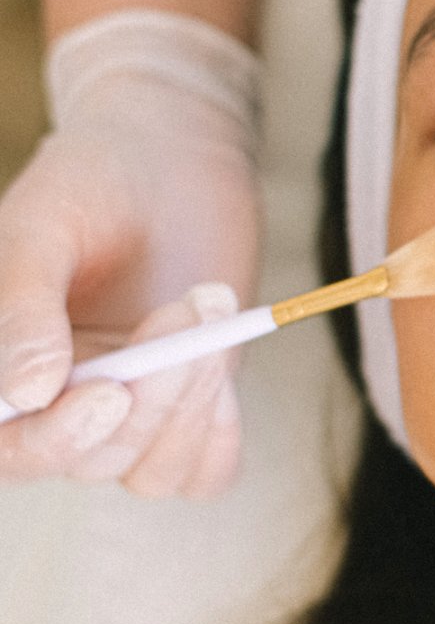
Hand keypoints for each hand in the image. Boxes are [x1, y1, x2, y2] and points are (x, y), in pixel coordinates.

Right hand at [0, 11, 261, 494]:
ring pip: (151, 469)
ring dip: (192, 399)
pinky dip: (218, 437)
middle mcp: (60, 403)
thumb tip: (26, 393)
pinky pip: (204, 471)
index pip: (7, 448)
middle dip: (149, 397)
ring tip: (211, 300)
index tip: (108, 394)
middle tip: (187, 309)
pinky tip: (224, 370)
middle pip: (88, 460)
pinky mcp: (192, 401)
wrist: (173, 151)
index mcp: (4, 368)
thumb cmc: (94, 177)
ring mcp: (130, 407)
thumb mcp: (43, 225)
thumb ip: (23, 305)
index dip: (50, 441)